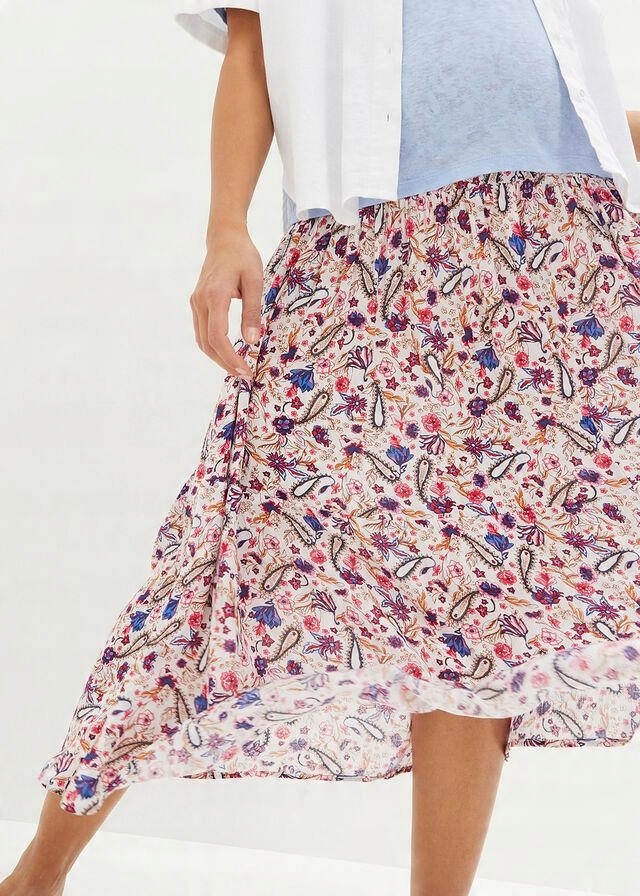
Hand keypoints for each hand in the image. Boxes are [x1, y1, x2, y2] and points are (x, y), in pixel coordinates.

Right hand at [190, 226, 263, 378]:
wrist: (224, 238)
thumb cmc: (243, 257)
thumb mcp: (255, 282)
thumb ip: (252, 311)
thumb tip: (252, 342)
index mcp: (215, 296)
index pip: (218, 337)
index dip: (230, 358)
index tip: (246, 371)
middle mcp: (200, 302)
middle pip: (208, 343)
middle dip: (225, 363)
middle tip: (244, 376)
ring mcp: (195, 303)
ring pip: (202, 340)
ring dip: (218, 358)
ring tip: (237, 369)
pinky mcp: (197, 303)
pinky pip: (202, 332)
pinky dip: (214, 346)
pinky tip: (228, 353)